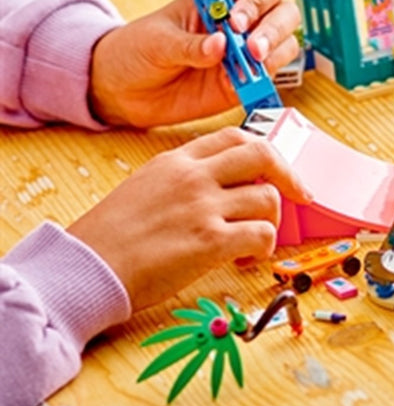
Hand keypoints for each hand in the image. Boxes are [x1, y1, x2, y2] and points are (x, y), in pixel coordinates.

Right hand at [68, 127, 312, 310]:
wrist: (84, 269)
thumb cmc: (109, 239)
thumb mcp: (143, 188)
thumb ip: (182, 181)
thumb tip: (223, 189)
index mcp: (175, 160)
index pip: (235, 137)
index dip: (265, 153)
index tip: (276, 171)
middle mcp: (193, 176)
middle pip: (263, 154)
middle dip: (288, 176)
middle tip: (297, 197)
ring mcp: (203, 206)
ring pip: (268, 198)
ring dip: (272, 222)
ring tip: (254, 240)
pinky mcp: (210, 241)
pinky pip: (262, 235)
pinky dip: (265, 248)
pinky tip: (247, 259)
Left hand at [89, 0, 300, 127]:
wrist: (123, 90)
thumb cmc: (137, 51)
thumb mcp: (156, 41)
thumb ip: (189, 44)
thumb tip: (219, 45)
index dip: (256, 2)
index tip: (236, 22)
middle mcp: (242, 23)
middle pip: (284, 14)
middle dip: (273, 30)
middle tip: (251, 49)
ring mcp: (247, 53)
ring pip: (285, 45)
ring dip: (272, 56)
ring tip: (242, 70)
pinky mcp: (246, 82)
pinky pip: (269, 79)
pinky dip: (261, 82)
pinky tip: (237, 86)